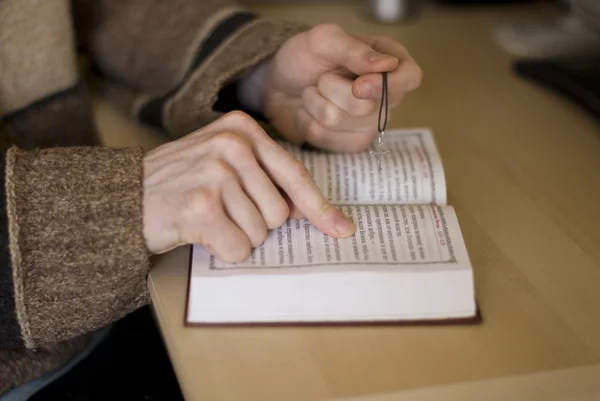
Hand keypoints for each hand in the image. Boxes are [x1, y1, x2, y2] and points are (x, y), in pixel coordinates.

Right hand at [142, 111, 354, 260]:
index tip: (342, 229)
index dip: (319, 208)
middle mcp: (232, 144)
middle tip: (221, 212)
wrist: (124, 195)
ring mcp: (216, 173)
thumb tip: (314, 213)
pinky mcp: (201, 205)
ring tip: (206, 218)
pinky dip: (221, 250)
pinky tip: (197, 231)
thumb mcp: (224, 164)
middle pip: (279, 213)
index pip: (295, 176)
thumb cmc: (181, 183)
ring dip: (236, 237)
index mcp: (243, 129)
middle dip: (255, 224)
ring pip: (259, 234)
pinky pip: (238, 248)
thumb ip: (266, 179)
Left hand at [263, 24, 421, 152]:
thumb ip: (353, 49)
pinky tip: (311, 113)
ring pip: (341, 122)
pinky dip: (309, 123)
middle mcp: (387, 95)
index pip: (410, 77)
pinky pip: (328, 139)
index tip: (358, 86)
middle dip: (331, 90)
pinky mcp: (351, 143)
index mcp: (389, 61)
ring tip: (314, 92)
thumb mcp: (323, 40)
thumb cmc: (305, 58)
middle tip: (322, 78)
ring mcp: (371, 123)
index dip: (386, 86)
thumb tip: (387, 64)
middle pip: (367, 106)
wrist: (280, 84)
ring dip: (315, 104)